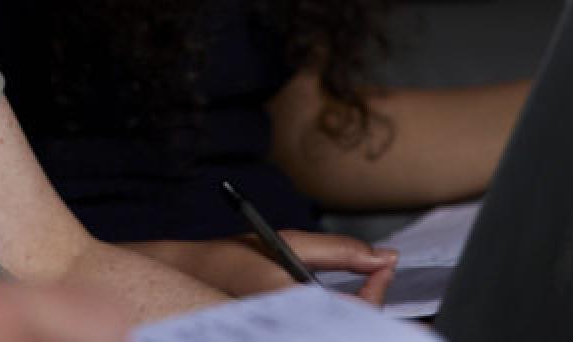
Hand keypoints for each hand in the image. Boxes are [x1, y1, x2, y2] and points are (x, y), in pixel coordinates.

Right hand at [140, 231, 395, 304]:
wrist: (186, 279)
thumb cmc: (232, 258)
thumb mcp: (287, 242)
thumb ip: (339, 252)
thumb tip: (386, 257)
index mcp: (292, 301)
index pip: (357, 313)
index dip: (378, 292)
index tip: (382, 268)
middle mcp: (288, 325)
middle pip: (351, 327)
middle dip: (368, 307)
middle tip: (370, 278)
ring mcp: (281, 329)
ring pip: (334, 329)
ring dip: (350, 316)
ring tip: (350, 292)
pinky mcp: (276, 330)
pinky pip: (316, 329)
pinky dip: (329, 320)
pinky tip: (324, 306)